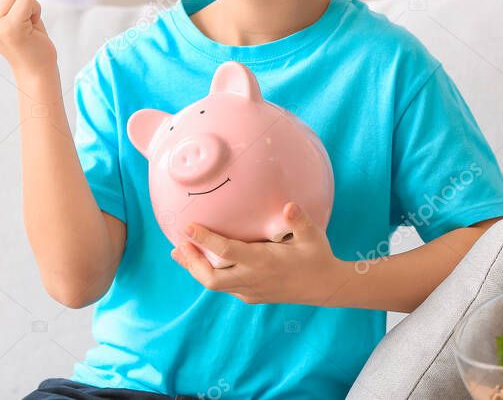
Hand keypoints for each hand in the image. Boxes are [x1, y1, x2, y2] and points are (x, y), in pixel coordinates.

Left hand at [170, 202, 344, 305]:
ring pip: (215, 285)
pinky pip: (224, 287)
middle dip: (191, 263)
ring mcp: (250, 291)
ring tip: (180, 252)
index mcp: (262, 262)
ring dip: (196, 269)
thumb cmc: (317, 256)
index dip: (205, 240)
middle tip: (177, 245)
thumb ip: (299, 221)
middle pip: (210, 278)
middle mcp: (252, 279)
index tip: (187, 227)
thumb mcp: (312, 236)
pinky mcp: (251, 296)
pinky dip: (209, 275)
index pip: (226, 251)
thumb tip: (288, 206)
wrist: (325, 287)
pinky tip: (201, 263)